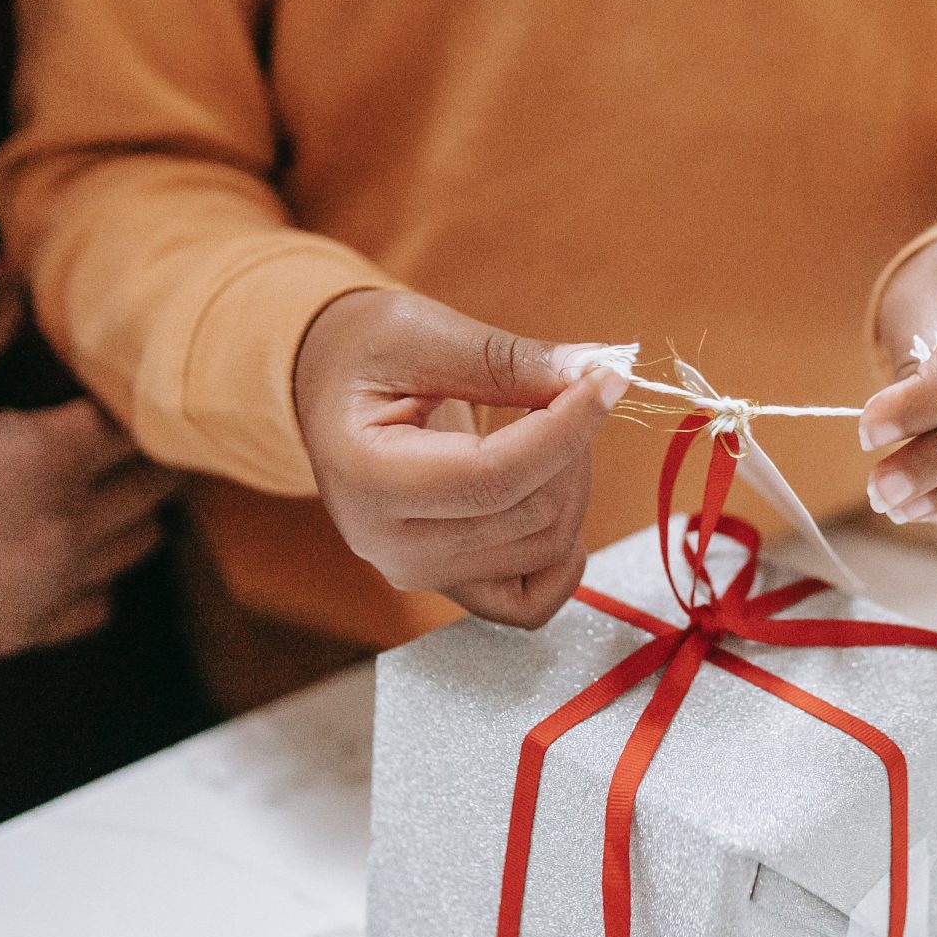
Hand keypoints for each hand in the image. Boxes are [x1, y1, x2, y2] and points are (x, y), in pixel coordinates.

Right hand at [0, 275, 177, 660]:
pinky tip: (57, 546)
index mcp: (45, 457)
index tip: (97, 387)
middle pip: (155, 482)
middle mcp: (64, 528)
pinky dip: (94, 575)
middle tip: (102, 431)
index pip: (137, 421)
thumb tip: (21, 276)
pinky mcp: (23, 633)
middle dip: (139, 451)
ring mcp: (49, 587)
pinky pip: (100, 604)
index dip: (122, 398)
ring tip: (87, 485)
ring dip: (128, 510)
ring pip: (142, 543)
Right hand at [292, 289, 629, 628]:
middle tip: (566, 387)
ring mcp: (419, 573)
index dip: (565, 430)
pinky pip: (530, 603)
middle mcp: (388, 544)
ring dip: (573, 483)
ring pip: (543, 550)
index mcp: (366, 477)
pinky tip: (559, 498)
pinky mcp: (448, 584)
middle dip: (572, 445)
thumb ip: (504, 358)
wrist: (331, 391)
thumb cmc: (364, 353)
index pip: (494, 476)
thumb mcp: (420, 332)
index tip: (605, 380)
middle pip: (529, 515)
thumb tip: (590, 371)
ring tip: (550, 425)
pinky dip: (563, 559)